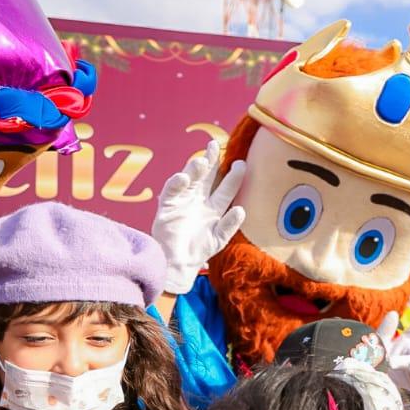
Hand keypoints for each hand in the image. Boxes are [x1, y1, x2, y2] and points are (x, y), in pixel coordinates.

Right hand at [151, 139, 247, 294]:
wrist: (177, 263)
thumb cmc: (199, 251)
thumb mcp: (219, 239)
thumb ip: (230, 225)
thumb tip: (241, 209)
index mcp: (214, 207)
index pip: (226, 188)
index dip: (233, 176)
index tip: (242, 163)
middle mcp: (199, 200)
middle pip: (207, 176)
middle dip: (211, 160)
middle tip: (215, 145)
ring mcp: (183, 201)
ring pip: (190, 179)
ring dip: (195, 169)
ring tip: (202, 161)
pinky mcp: (167, 206)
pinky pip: (171, 191)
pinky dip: (177, 183)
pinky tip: (184, 177)